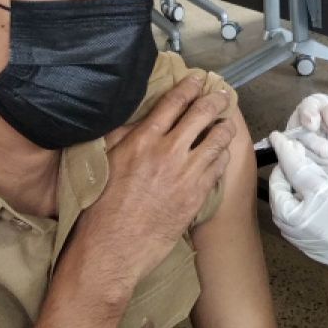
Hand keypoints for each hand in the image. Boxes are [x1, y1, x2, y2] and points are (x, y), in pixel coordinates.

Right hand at [74, 76, 235, 286]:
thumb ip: (124, 136)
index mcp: (143, 139)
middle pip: (202, 114)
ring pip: (218, 139)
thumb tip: (137, 119)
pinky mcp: (198, 195)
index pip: (174, 101)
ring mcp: (187, 173)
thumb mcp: (106, 161)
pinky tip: (220, 154)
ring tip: (225, 124)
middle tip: (221, 94)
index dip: (190, 86)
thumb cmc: (101, 207)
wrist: (113, 247)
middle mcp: (168, 151)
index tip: (198, 79)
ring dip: (224, 127)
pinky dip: (222, 155)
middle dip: (215, 100)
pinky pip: (219, 166)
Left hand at [268, 132, 327, 303]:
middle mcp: (302, 225)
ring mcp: (299, 239)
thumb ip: (314, 174)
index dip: (285, 152)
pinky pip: (287, 222)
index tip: (277, 138)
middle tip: (292, 160)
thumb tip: (292, 155)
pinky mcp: (300, 247)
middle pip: (280, 191)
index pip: (294, 171)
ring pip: (281, 207)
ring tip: (297, 179)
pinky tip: (302, 200)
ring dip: (284, 191)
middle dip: (282, 174)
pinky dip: (290, 207)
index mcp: (317, 205)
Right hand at [284, 94, 327, 199]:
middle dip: (310, 140)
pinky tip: (317, 166)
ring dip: (310, 153)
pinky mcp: (299, 157)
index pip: (306, 106)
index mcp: (320, 106)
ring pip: (293, 145)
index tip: (313, 125)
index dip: (307, 114)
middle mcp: (305, 121)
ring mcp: (301, 140)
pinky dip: (303, 163)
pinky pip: (293, 159)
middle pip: (295, 127)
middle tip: (327, 151)